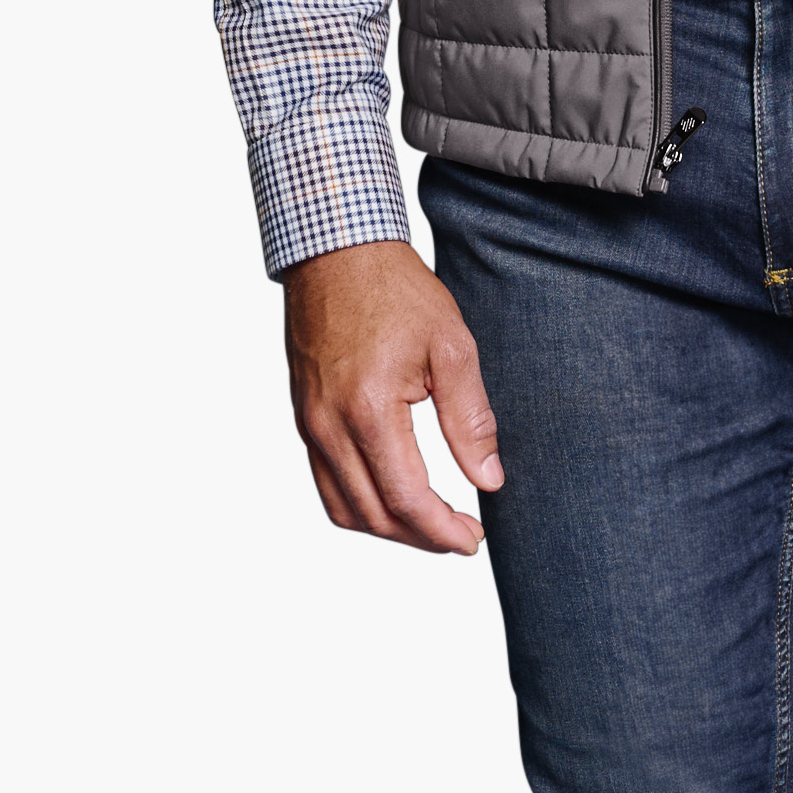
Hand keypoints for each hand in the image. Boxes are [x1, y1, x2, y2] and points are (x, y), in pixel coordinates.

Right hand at [283, 241, 501, 554]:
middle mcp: (328, 426)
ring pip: (343, 508)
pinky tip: (393, 498)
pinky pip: (325, 482)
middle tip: (461, 538)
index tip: (473, 540)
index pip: (406, 499)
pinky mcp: (303, 417)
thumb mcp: (451, 348)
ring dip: (388, 529)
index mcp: (368, 410)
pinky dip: (360, 505)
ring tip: (431, 525)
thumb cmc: (395, 291)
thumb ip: (470, 419)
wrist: (336, 252)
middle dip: (421, 538)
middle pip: (373, 515)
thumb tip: (489, 479)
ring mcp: (309, 424)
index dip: (442, 531)